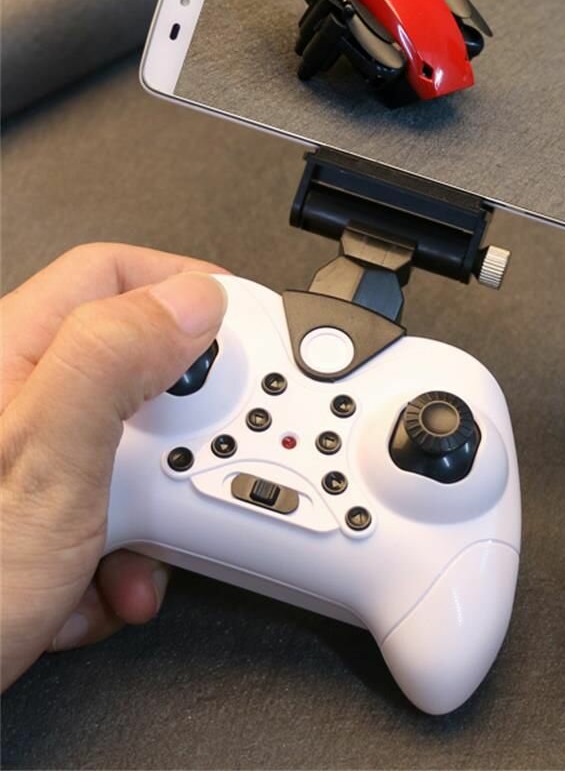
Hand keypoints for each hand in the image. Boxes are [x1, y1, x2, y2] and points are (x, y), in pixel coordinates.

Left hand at [1, 243, 227, 688]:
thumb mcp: (44, 470)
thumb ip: (111, 365)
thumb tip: (190, 301)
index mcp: (10, 357)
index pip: (115, 274)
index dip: (187, 288)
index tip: (245, 333)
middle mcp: (17, 400)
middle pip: (139, 367)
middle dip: (183, 430)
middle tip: (198, 462)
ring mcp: (29, 459)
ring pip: (133, 450)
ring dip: (158, 510)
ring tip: (135, 550)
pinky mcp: (37, 513)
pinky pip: (112, 506)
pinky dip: (126, 551)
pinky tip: (98, 585)